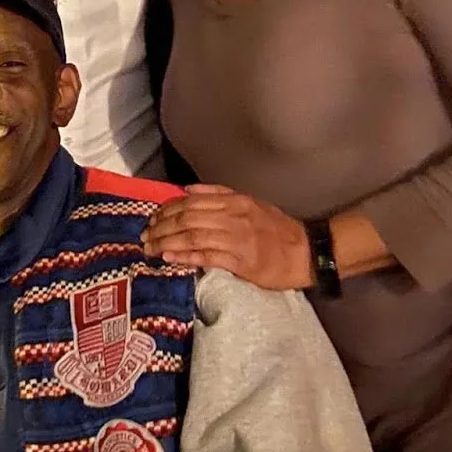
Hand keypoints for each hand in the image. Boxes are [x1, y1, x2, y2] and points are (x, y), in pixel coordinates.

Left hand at [141, 184, 313, 290]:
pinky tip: (169, 257)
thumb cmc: (277, 230)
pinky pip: (206, 256)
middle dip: (162, 226)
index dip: (168, 209)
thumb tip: (187, 190)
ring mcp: (237, 238)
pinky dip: (184, 255)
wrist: (307, 253)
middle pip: (188, 217)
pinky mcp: (241, 261)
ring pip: (193, 235)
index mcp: (235, 201)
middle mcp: (234, 216)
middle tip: (144, 235)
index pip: (192, 201)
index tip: (153, 217)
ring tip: (150, 248)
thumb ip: (219, 195)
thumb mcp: (250, 204)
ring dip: (167, 241)